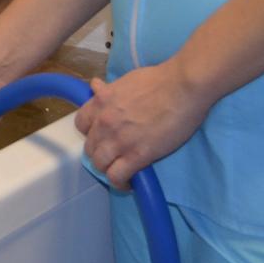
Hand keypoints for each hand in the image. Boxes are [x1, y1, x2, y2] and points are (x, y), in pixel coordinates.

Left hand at [73, 64, 211, 188]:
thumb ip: (109, 89)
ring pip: (99, 164)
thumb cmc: (160, 79)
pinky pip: (117, 176)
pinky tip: (129, 183)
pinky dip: (120, 183)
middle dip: (100, 152)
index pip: (81, 125)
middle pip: (89, 148)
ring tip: (121, 170)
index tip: (102, 135)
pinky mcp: (137, 155)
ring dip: (108, 169)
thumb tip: (96, 86)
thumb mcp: (126, 80)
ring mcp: (119, 140)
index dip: (90, 132)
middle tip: (114, 155)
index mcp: (100, 102)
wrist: (183, 87)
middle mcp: (104, 122)